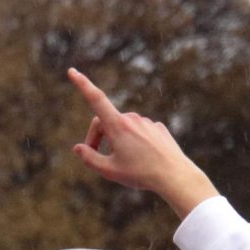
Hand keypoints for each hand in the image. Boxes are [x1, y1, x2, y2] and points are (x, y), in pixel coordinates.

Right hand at [67, 67, 216, 218]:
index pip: (95, 98)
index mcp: (117, 125)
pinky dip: (134, 141)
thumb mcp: (109, 171)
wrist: (177, 178)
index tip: (72, 71)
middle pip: (104, 121)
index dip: (82, 84)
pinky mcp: (158, 128)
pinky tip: (142, 158)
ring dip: (117, 139)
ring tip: (125, 162)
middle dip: (97, 136)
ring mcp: (147, 122)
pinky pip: (139, 131)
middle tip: (96, 156)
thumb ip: (90, 158)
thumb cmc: (141, 175)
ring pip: (123, 127)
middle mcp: (132, 118)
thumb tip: (78, 148)